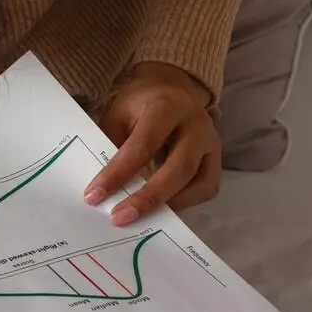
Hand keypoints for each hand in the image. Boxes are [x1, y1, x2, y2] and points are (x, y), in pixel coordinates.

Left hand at [82, 61, 221, 225]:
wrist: (172, 90)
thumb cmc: (140, 106)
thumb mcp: (119, 114)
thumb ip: (111, 146)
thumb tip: (101, 189)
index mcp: (167, 106)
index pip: (143, 145)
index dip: (118, 173)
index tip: (94, 197)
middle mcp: (196, 124)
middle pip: (178, 167)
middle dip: (148, 197)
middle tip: (119, 218)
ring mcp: (212, 143)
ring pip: (199, 183)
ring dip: (168, 205)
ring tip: (139, 221)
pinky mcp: (217, 160)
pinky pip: (206, 189)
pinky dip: (184, 204)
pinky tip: (161, 212)